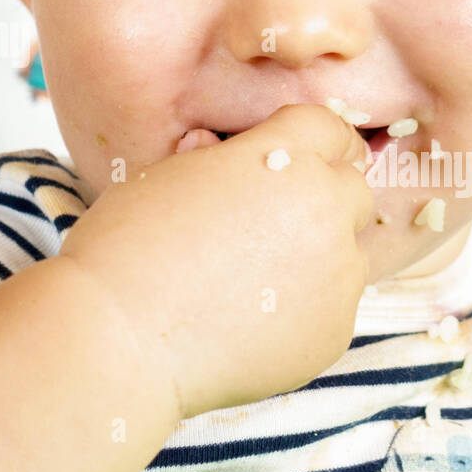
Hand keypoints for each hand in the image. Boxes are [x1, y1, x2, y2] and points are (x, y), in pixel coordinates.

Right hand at [58, 104, 374, 415]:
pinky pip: (335, 307)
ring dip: (317, 259)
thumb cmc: (127, 250)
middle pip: (352, 190)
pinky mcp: (336, 329)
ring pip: (350, 253)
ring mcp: (338, 274)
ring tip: (254, 282)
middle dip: (321, 201)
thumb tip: (220, 147)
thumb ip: (218, 157)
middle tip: (271, 228)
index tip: (301, 163)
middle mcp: (326, 211)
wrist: (119, 341)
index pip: (332, 130)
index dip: (315, 146)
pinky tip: (255, 321)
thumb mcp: (168, 175)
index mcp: (286, 159)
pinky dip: (307, 310)